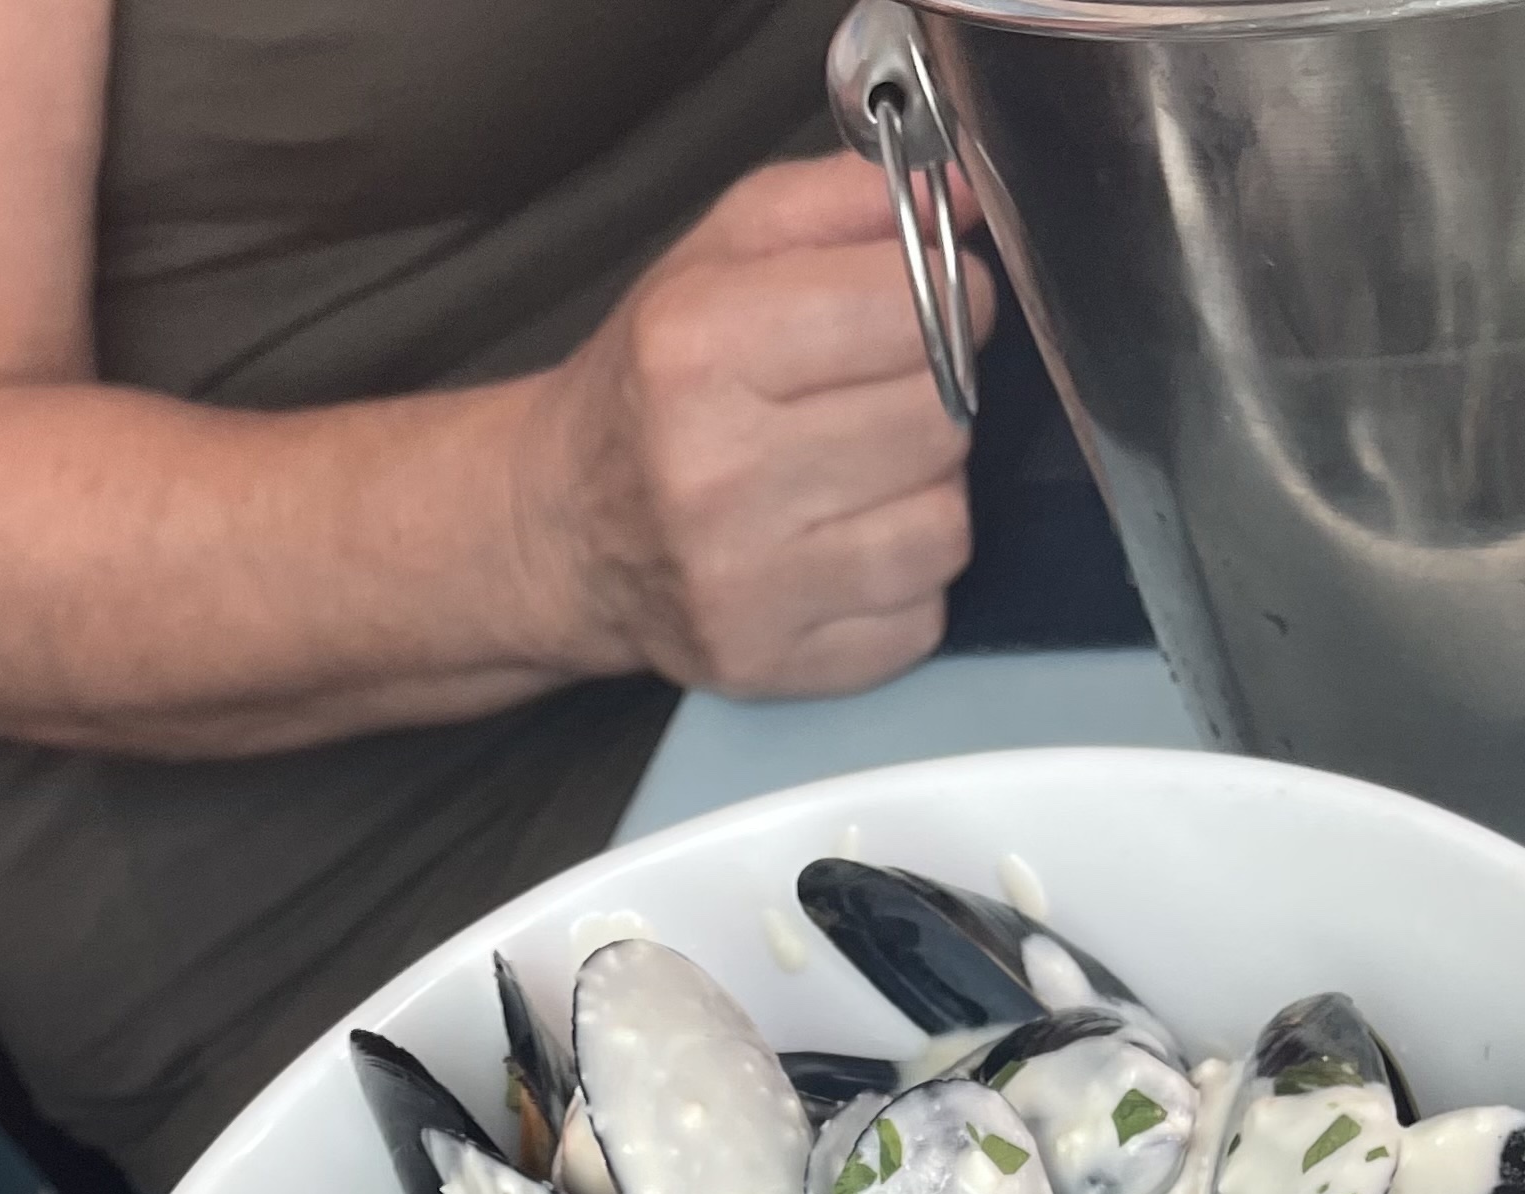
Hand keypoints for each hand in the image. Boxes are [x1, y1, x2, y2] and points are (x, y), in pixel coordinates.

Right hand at [529, 152, 995, 703]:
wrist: (560, 531)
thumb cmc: (654, 384)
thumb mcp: (722, 253)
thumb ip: (844, 202)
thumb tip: (964, 195)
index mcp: (698, 349)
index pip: (910, 312)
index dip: (946, 300)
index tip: (928, 309)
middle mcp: (713, 475)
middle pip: (938, 423)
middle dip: (933, 401)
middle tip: (881, 401)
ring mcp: (741, 587)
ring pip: (943, 529)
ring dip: (925, 498)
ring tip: (866, 480)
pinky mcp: (768, 666)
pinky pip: (918, 621)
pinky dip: (904, 586)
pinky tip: (848, 551)